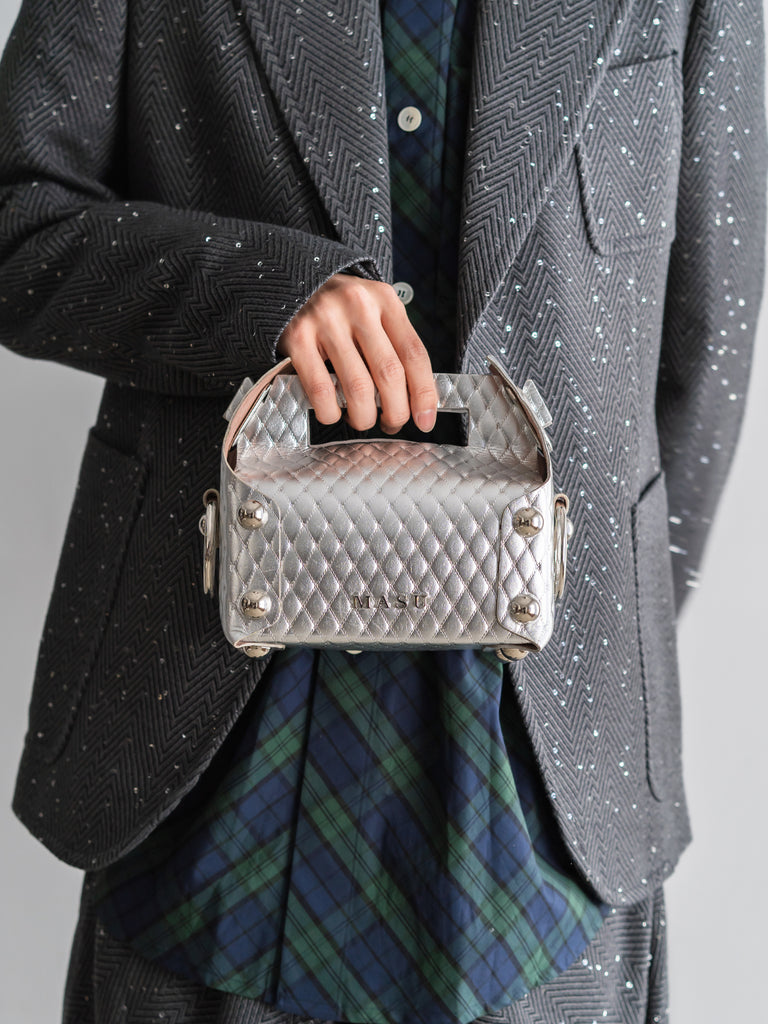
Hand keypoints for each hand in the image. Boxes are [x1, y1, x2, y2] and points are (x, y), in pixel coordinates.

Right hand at [276, 274, 437, 433]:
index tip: (425, 420)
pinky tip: (333, 412)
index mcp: (385, 300)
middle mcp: (358, 306)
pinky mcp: (298, 338)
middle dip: (395, 412)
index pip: (415, 354)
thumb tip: (416, 400)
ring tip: (362, 419)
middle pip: (389, 374)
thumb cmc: (341, 309)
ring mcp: (326, 321)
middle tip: (391, 424)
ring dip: (364, 417)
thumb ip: (394, 346)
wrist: (292, 282)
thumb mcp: (375, 312)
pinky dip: (331, 413)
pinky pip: (321, 391)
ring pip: (357, 388)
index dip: (424, 394)